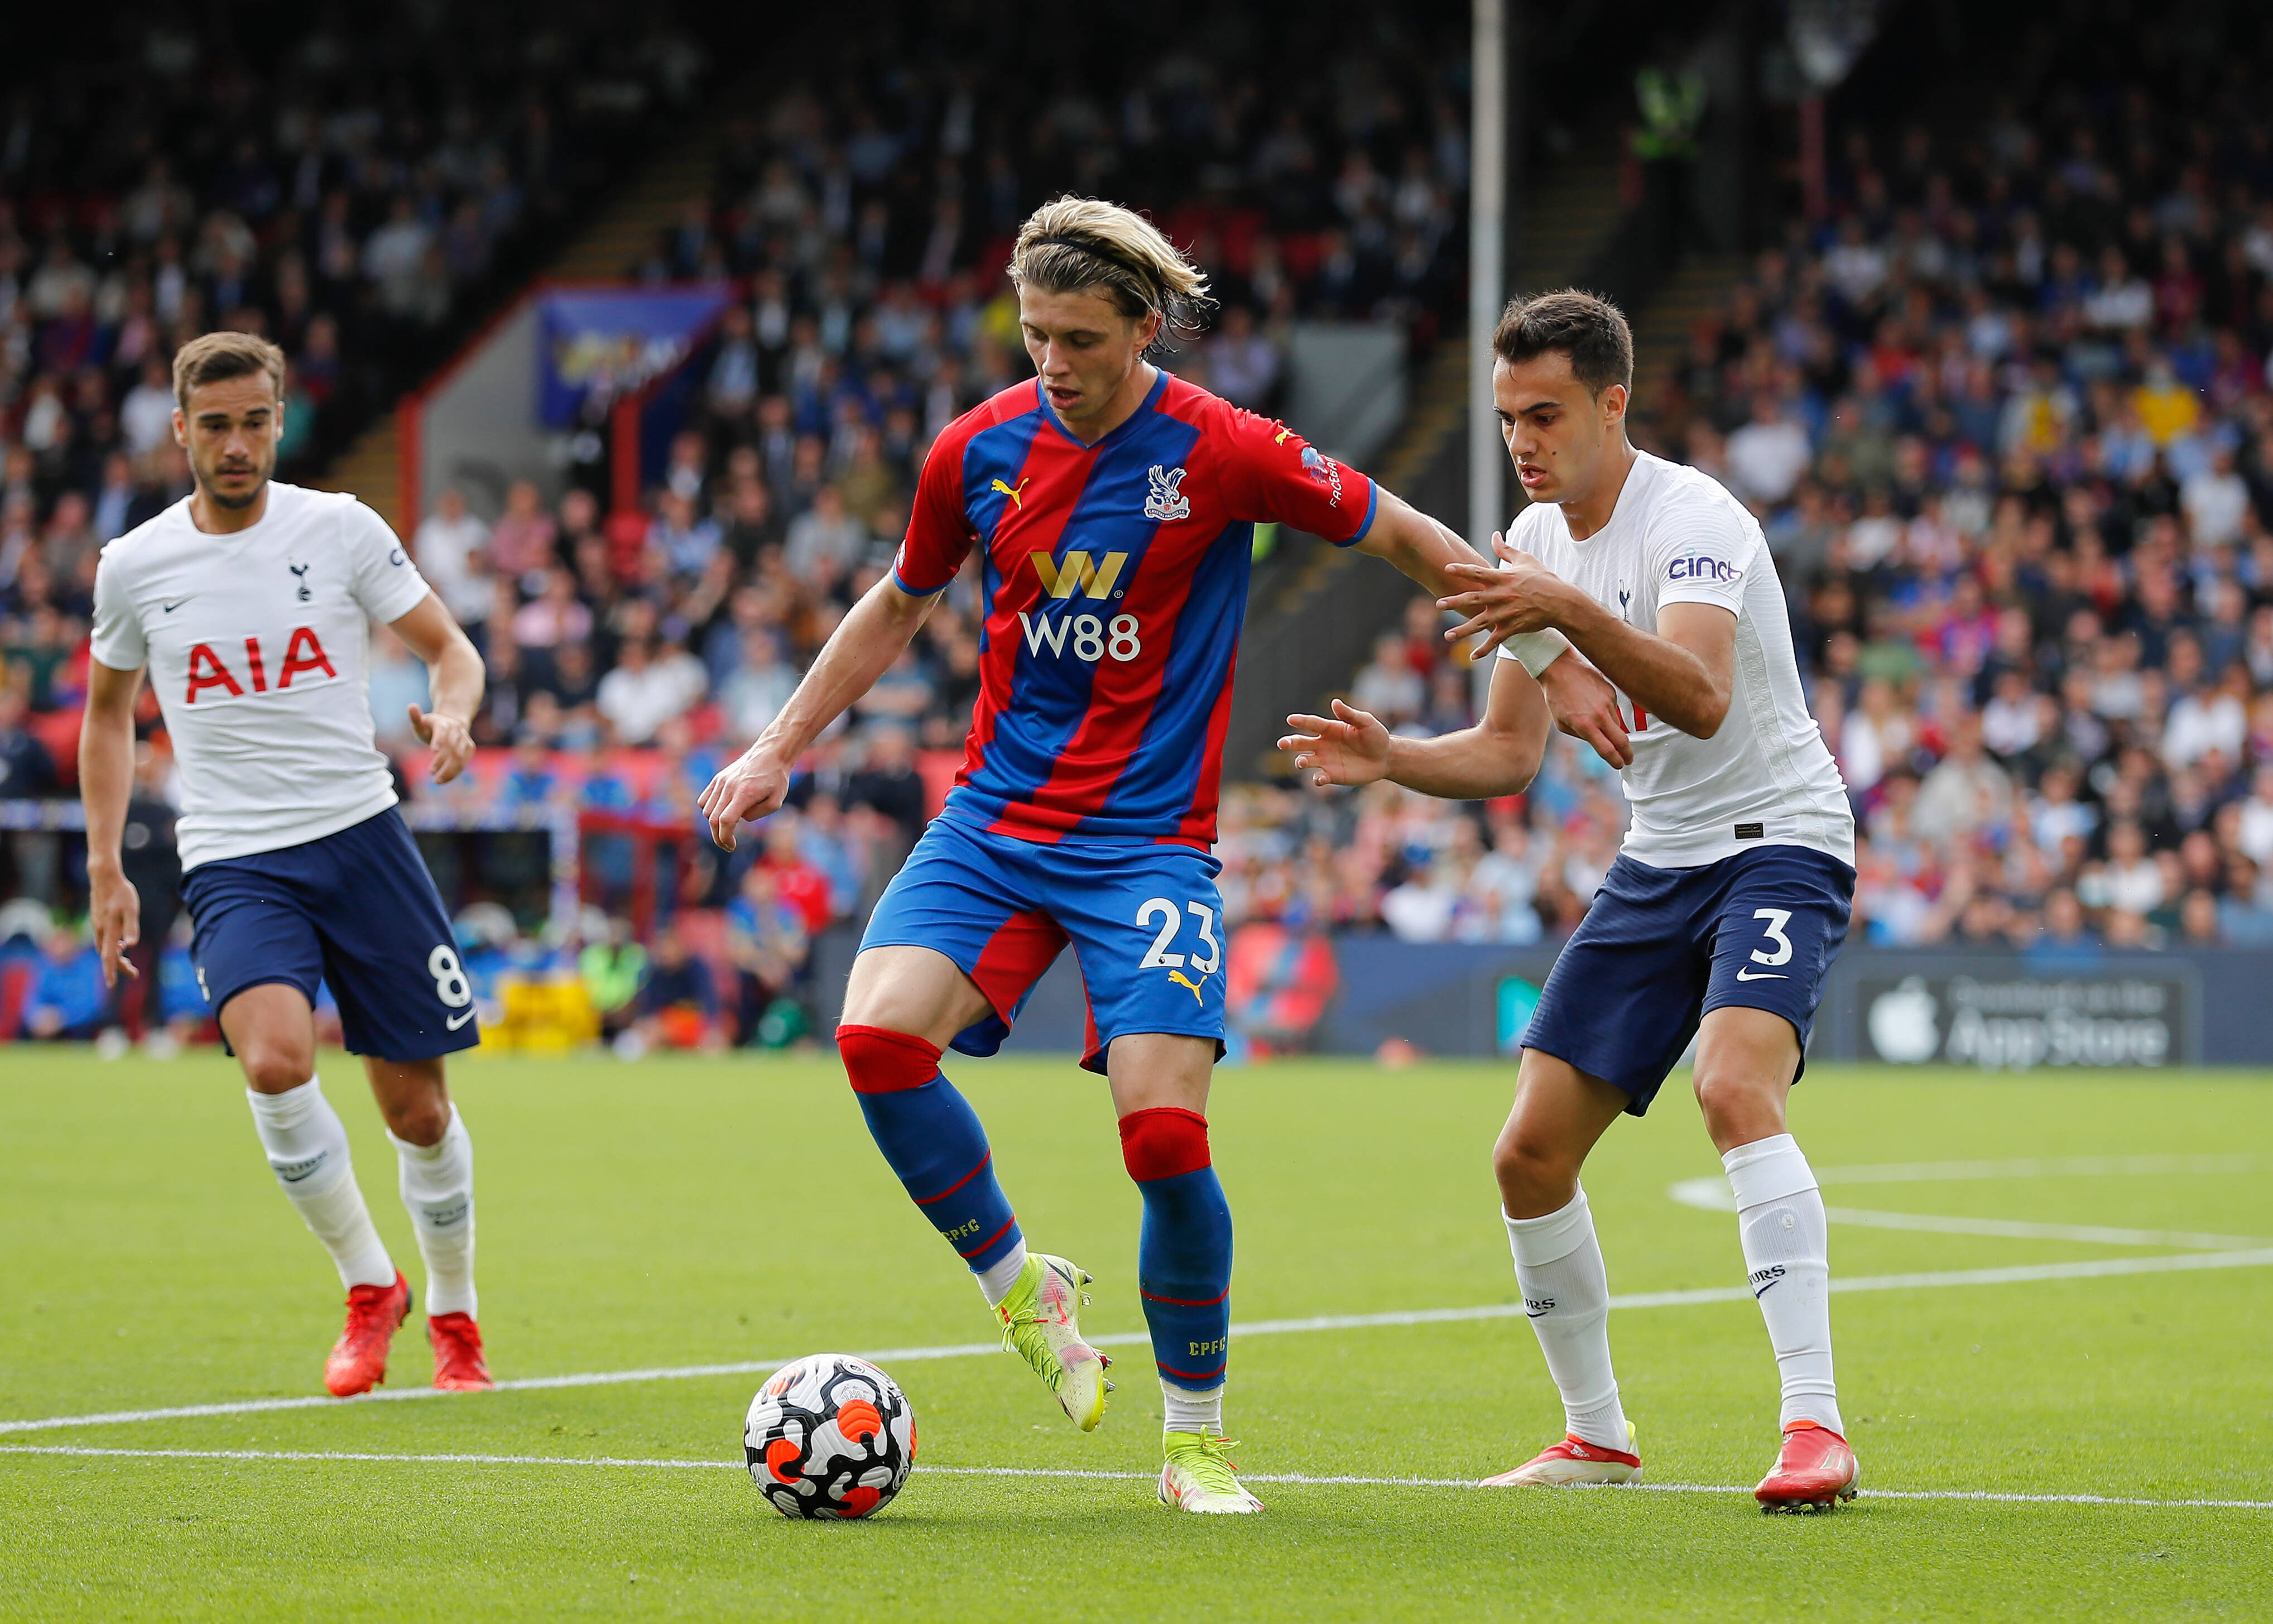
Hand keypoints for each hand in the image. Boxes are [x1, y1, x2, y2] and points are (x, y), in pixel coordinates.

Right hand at [89, 865, 141, 988]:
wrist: (104, 877)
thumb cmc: (121, 893)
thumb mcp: (131, 909)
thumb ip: (131, 927)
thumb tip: (131, 945)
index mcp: (109, 930)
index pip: (109, 956)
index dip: (111, 971)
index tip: (111, 985)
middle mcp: (100, 930)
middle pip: (108, 955)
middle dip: (119, 967)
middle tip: (134, 974)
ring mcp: (98, 926)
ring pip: (105, 948)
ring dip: (115, 958)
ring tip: (129, 964)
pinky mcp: (98, 920)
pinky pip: (103, 940)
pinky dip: (111, 947)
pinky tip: (121, 945)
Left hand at [408, 704, 474, 783]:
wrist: (450, 725)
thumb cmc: (430, 727)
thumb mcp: (420, 722)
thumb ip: (415, 717)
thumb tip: (411, 705)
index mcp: (443, 723)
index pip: (443, 730)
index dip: (439, 739)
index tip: (433, 750)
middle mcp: (457, 730)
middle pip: (451, 747)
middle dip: (442, 760)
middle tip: (431, 772)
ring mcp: (464, 739)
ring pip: (460, 756)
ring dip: (449, 770)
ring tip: (437, 781)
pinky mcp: (469, 748)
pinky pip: (465, 761)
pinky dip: (456, 771)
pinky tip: (445, 779)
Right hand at [698, 747, 791, 849]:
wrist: (771, 753)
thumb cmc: (777, 778)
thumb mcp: (776, 802)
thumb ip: (756, 814)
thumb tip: (740, 818)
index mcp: (744, 793)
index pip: (726, 821)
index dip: (725, 837)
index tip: (731, 846)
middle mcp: (729, 787)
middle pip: (713, 819)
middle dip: (719, 837)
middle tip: (728, 845)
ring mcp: (721, 781)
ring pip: (707, 810)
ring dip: (714, 823)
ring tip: (728, 827)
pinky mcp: (718, 778)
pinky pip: (704, 799)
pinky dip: (709, 810)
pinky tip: (721, 813)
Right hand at [1279, 699, 1391, 788]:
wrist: (1385, 758)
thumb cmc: (1375, 736)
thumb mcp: (1366, 722)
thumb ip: (1350, 714)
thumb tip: (1334, 702)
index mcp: (1330, 729)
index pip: (1312, 724)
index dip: (1301, 721)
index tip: (1290, 719)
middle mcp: (1324, 744)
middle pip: (1302, 743)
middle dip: (1291, 743)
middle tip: (1282, 744)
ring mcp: (1326, 761)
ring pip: (1306, 760)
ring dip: (1301, 761)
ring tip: (1301, 762)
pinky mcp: (1332, 775)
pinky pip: (1320, 778)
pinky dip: (1317, 779)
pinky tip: (1320, 778)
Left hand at [1435, 533, 1572, 653]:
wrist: (1561, 602)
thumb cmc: (1544, 578)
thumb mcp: (1526, 559)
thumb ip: (1506, 549)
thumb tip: (1494, 535)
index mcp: (1503, 578)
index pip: (1478, 572)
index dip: (1462, 569)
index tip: (1447, 567)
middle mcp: (1502, 596)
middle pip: (1474, 599)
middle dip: (1455, 602)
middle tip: (1438, 605)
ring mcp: (1506, 613)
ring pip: (1480, 623)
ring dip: (1463, 630)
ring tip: (1448, 636)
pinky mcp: (1512, 628)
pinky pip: (1495, 640)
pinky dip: (1484, 650)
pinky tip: (1472, 657)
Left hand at [1536, 653, 1634, 769]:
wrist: (1560, 667)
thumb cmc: (1556, 697)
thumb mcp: (1562, 723)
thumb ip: (1581, 736)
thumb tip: (1598, 742)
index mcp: (1585, 725)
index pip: (1607, 749)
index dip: (1615, 760)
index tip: (1620, 765)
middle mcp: (1599, 714)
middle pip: (1621, 740)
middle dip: (1627, 753)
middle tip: (1629, 759)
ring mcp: (1608, 701)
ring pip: (1617, 724)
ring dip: (1611, 729)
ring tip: (1595, 720)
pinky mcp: (1612, 691)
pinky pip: (1613, 708)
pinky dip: (1606, 710)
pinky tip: (1593, 702)